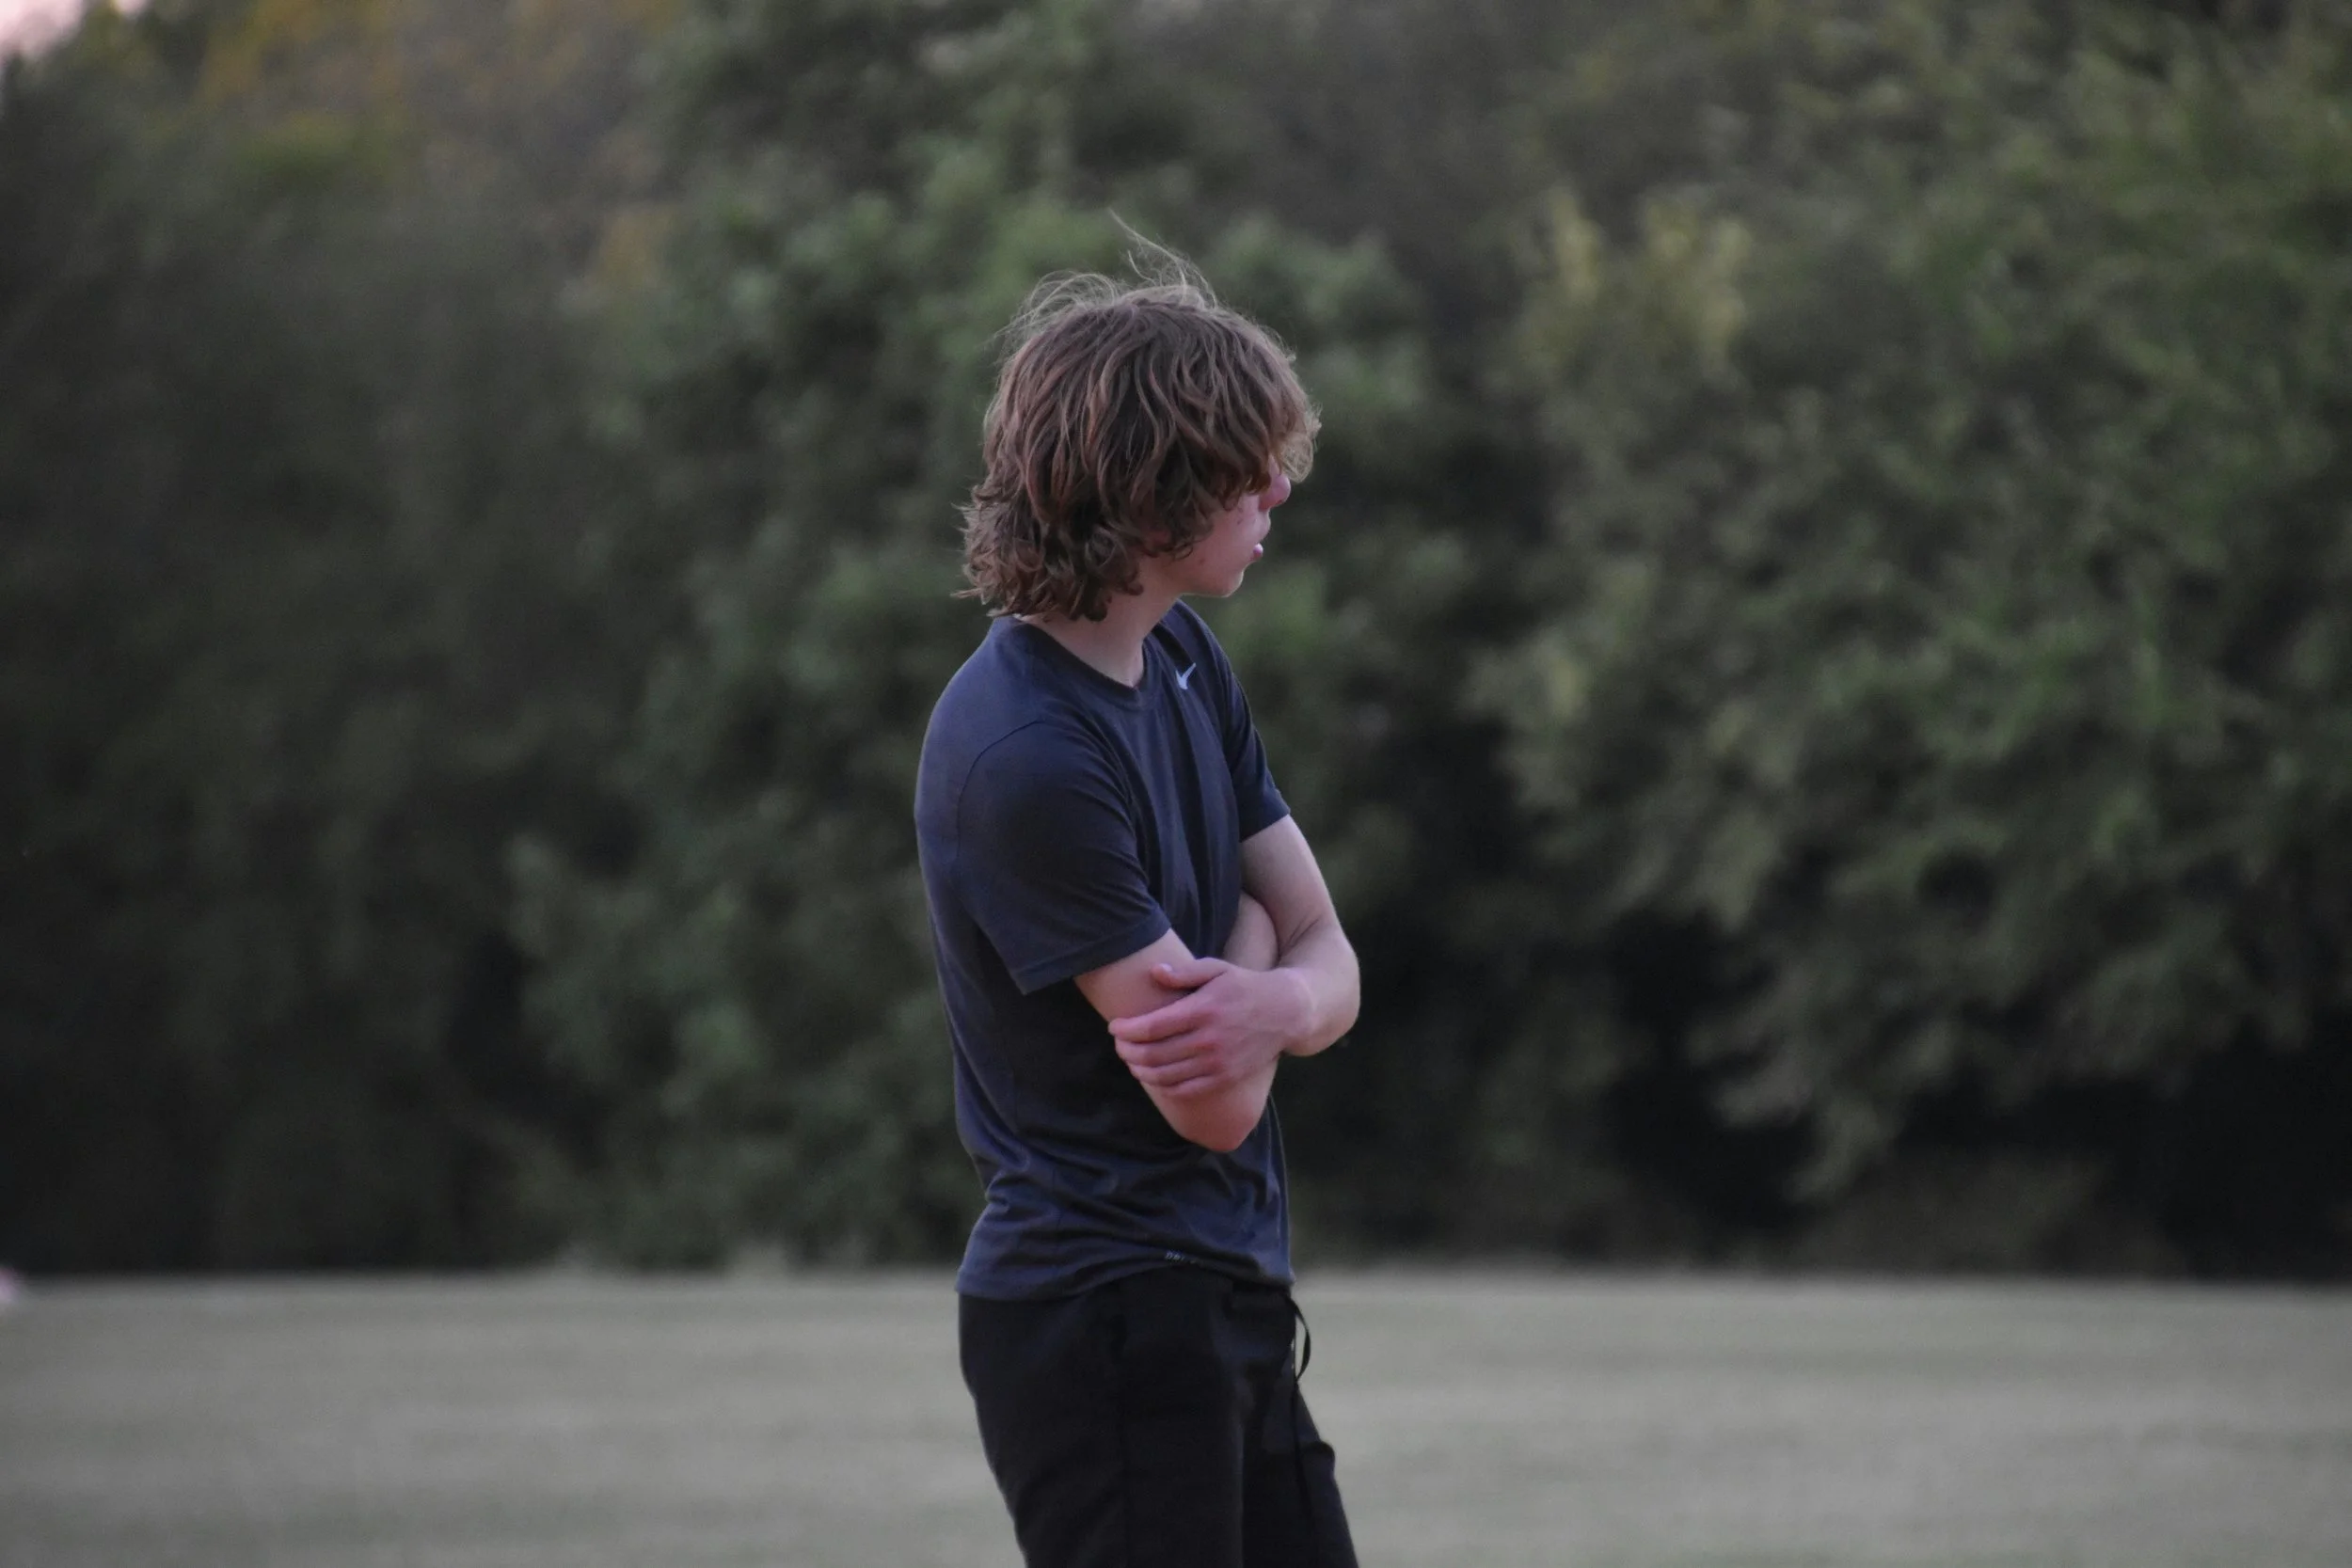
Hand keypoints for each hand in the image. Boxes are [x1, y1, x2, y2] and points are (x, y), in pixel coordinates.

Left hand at [1109, 957, 1310, 1098]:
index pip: (1153, 1026)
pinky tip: (1153, 1076)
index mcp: (1203, 1010)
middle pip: (1153, 1054)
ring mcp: (1217, 1063)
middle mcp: (1209, 1040)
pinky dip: (1163, 1086)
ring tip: (1131, 1061)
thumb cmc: (1244, 986)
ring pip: (1165, 1075)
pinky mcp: (1225, 1078)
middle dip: (1128, 1051)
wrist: (1286, 1012)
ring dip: (1140, 1070)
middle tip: (1119, 1045)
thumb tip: (1154, 972)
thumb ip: (1184, 972)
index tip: (1114, 1027)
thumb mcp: (1217, 969)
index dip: (1127, 1030)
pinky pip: (1185, 1090)